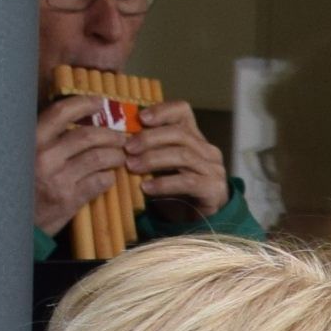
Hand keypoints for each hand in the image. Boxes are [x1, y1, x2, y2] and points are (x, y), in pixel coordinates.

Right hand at [34, 97, 130, 236]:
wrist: (12, 220)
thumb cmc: (22, 184)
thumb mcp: (26, 155)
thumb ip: (46, 139)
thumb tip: (77, 120)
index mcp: (32, 140)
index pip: (61, 112)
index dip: (84, 103)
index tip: (101, 102)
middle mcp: (44, 156)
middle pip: (88, 136)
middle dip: (111, 135)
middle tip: (122, 137)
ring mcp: (58, 178)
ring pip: (99, 158)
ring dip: (116, 156)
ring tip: (121, 157)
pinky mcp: (69, 199)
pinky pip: (100, 182)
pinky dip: (109, 177)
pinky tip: (109, 177)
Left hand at [126, 100, 229, 219]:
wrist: (199, 220)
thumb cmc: (175, 189)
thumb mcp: (162, 163)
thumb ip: (150, 148)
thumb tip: (117, 136)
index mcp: (194, 137)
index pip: (183, 111)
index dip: (162, 110)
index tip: (141, 118)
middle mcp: (207, 150)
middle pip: (179, 133)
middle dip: (150, 139)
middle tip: (127, 148)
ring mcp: (213, 169)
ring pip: (183, 156)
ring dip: (153, 159)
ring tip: (132, 167)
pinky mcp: (213, 189)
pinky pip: (187, 182)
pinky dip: (164, 183)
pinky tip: (146, 188)